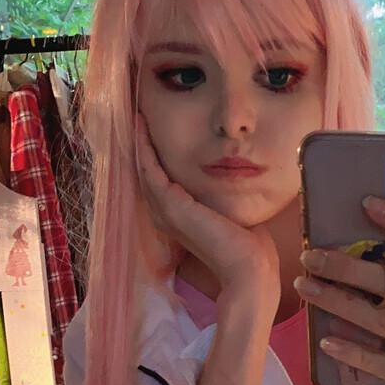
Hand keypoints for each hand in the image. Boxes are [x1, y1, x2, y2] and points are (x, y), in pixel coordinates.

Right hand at [135, 112, 281, 297]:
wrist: (248, 267)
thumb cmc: (247, 247)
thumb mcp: (230, 215)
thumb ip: (221, 200)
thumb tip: (231, 183)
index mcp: (179, 220)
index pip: (160, 184)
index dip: (154, 159)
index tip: (153, 134)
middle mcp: (167, 216)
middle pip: (147, 175)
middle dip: (142, 146)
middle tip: (138, 118)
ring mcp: (166, 211)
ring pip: (144, 169)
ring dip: (139, 142)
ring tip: (136, 117)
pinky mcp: (171, 205)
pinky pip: (149, 169)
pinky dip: (144, 147)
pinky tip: (141, 127)